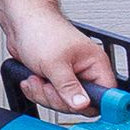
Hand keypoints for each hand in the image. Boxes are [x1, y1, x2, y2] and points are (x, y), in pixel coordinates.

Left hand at [3, 16, 120, 116]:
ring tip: (37, 78)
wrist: (21, 22)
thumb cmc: (42, 31)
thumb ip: (68, 87)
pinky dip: (37, 92)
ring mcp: (70, 77)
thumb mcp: (54, 63)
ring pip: (63, 103)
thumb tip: (82, 105)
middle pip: (81, 104)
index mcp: (96, 64)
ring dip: (44, 94)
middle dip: (58, 98)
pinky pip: (50, 97)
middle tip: (47, 84)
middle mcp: (86, 72)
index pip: (107, 94)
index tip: (81, 106)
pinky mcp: (56, 80)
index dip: (95, 103)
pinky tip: (32, 79)